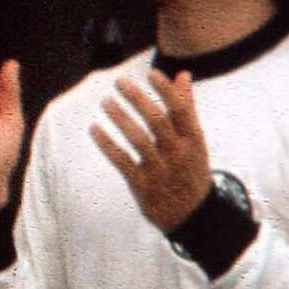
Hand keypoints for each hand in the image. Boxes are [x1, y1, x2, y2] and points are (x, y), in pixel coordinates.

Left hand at [90, 70, 209, 232]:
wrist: (194, 216)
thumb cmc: (190, 167)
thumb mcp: (194, 140)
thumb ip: (186, 107)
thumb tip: (183, 74)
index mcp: (193, 140)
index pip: (181, 111)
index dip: (166, 91)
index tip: (150, 73)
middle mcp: (178, 154)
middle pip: (158, 122)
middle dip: (138, 99)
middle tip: (119, 81)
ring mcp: (160, 171)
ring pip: (139, 140)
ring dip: (120, 118)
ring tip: (105, 101)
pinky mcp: (142, 185)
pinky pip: (122, 161)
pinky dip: (107, 144)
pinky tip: (93, 128)